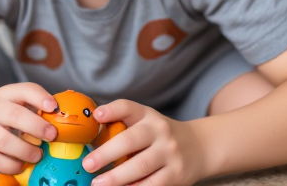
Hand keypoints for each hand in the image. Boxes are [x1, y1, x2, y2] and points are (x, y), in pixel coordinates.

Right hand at [0, 83, 57, 173]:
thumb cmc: (1, 111)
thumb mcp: (14, 100)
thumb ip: (34, 106)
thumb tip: (61, 117)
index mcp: (6, 94)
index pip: (24, 90)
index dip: (40, 97)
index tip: (53, 107)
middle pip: (14, 115)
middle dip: (37, 127)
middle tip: (52, 136)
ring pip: (4, 141)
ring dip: (25, 150)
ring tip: (38, 155)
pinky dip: (11, 165)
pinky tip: (21, 165)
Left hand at [82, 100, 205, 185]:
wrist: (199, 147)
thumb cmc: (160, 135)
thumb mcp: (146, 121)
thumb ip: (123, 124)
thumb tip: (91, 133)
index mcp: (147, 116)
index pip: (128, 107)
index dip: (112, 110)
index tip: (97, 116)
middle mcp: (159, 131)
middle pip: (130, 140)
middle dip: (106, 153)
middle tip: (88, 164)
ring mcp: (169, 153)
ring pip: (141, 166)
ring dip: (117, 178)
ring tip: (98, 184)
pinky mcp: (176, 175)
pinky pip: (152, 184)